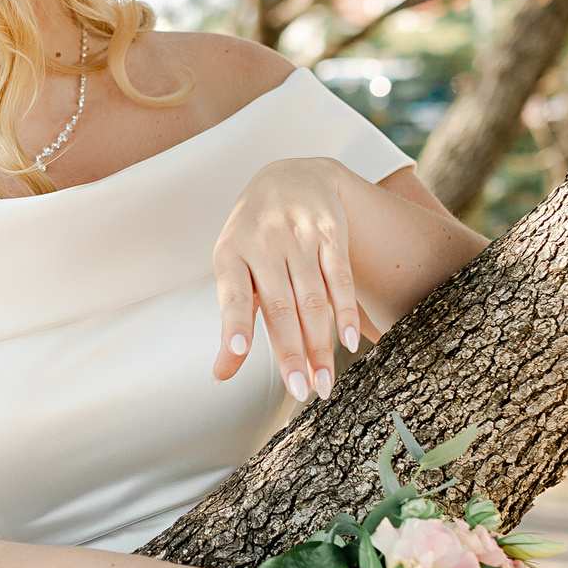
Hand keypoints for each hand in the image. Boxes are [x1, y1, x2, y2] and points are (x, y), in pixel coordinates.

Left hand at [212, 158, 358, 400]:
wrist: (291, 175)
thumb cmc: (255, 237)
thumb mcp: (234, 269)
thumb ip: (233, 321)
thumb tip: (220, 376)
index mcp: (230, 254)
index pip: (232, 294)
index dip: (235, 323)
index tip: (236, 352)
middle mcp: (263, 243)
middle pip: (280, 306)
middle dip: (291, 352)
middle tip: (300, 392)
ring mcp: (299, 236)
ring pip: (312, 298)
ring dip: (319, 344)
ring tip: (323, 383)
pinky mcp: (330, 232)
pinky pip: (339, 276)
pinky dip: (345, 310)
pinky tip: (348, 342)